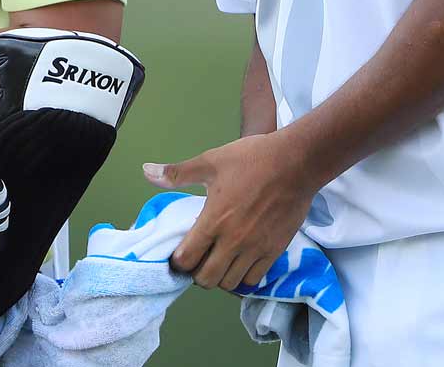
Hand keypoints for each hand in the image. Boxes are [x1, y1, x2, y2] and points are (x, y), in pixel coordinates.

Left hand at [145, 131, 318, 290]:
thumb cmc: (252, 159)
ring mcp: (255, 249)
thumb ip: (178, 173)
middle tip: (199, 259)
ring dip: (220, 276)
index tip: (179, 254)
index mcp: (214, 220)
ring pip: (230, 283)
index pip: (186, 260)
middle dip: (197, 273)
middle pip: (206, 280)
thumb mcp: (211, 161)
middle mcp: (233, 241)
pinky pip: (254, 279)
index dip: (177, 261)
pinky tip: (240, 260)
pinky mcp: (275, 251)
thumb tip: (147, 172)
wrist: (296, 163)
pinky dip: (244, 275)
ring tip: (219, 260)